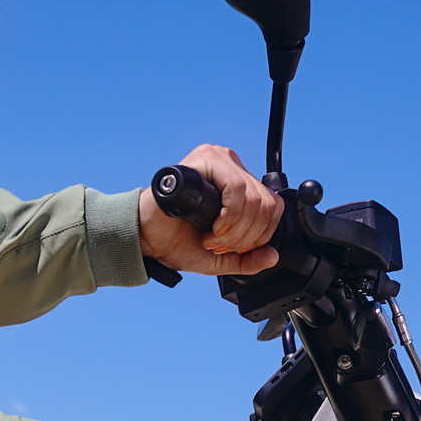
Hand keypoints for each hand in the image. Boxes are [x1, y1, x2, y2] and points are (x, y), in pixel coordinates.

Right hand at [138, 143, 283, 274]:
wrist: (147, 239)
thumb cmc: (177, 242)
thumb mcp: (222, 258)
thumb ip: (248, 260)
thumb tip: (273, 256)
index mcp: (239, 183)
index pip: (273, 206)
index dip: (259, 236)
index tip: (233, 248)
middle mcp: (232, 167)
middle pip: (266, 205)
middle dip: (244, 237)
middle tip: (218, 244)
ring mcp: (219, 160)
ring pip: (254, 199)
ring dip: (235, 231)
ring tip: (211, 238)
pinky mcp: (205, 160)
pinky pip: (236, 189)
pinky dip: (229, 218)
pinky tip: (212, 227)